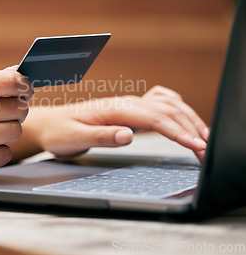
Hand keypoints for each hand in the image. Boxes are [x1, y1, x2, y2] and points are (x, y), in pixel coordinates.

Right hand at [0, 67, 32, 189]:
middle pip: (15, 108)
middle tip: (12, 114)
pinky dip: (0, 153)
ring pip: (13, 131)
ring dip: (10, 133)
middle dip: (19, 112)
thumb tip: (17, 72)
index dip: (22, 84)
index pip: (4, 81)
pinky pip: (3, 154)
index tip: (26, 89)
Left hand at [25, 86, 207, 160]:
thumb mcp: (75, 137)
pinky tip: (183, 117)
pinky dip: (176, 110)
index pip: (153, 118)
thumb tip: (128, 135)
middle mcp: (123, 103)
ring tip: (204, 137)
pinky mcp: (127, 110)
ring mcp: (127, 105)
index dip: (177, 132)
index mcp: (113, 109)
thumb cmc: (60, 132)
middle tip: (205, 151)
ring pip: (166, 105)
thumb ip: (101, 136)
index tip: (195, 145)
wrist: (49, 124)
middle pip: (165, 111)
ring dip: (187, 118)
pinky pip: (158, 103)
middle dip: (189, 128)